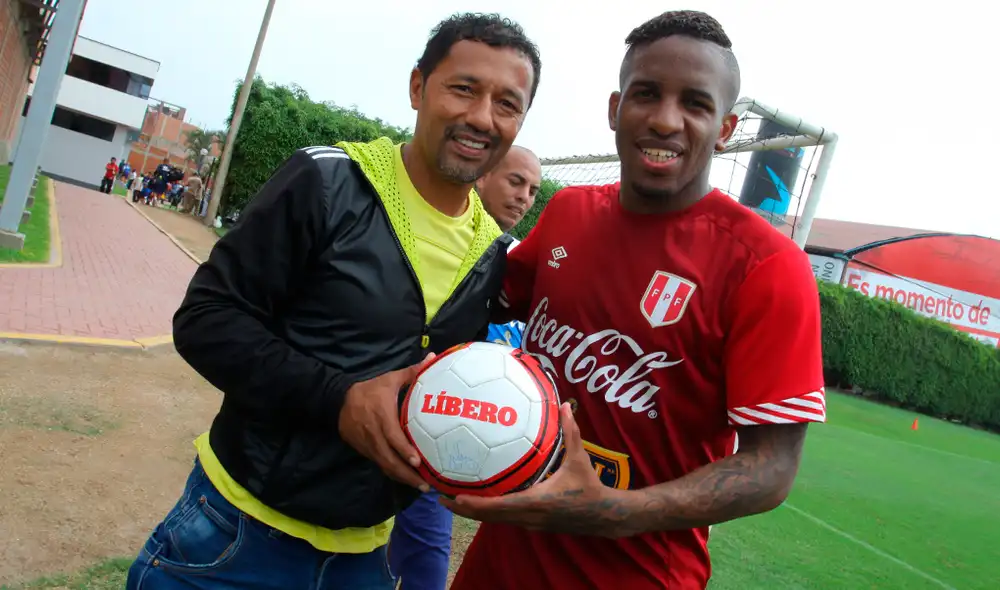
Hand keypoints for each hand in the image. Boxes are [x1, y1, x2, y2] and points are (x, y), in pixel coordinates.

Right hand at [338, 354, 435, 491]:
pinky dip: (392, 472)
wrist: (338, 401)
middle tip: (425, 484)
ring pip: (384, 466)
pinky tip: (406, 478)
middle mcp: (374, 434)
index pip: (393, 437)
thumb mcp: (389, 379)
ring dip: (401, 478)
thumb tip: (433, 358)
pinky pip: (379, 464)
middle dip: (406, 474)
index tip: (417, 461)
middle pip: (389, 460)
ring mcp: (367, 445)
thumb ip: (412, 372)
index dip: (404, 450)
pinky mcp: (363, 451)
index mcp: (382, 416)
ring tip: (420, 486)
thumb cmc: (370, 390)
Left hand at [440, 402, 631, 536]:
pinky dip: (487, 512)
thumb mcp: (580, 458)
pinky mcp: (531, 524)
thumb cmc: (589, 487)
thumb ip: (571, 432)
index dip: (475, 504)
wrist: (603, 516)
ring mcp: (529, 523)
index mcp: (536, 501)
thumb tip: (565, 406)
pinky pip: (503, 518)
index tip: (455, 497)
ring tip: (449, 500)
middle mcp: (528, 516)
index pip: (499, 506)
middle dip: (463, 509)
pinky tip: (476, 501)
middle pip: (488, 517)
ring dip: (472, 513)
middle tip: (439, 497)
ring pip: (494, 520)